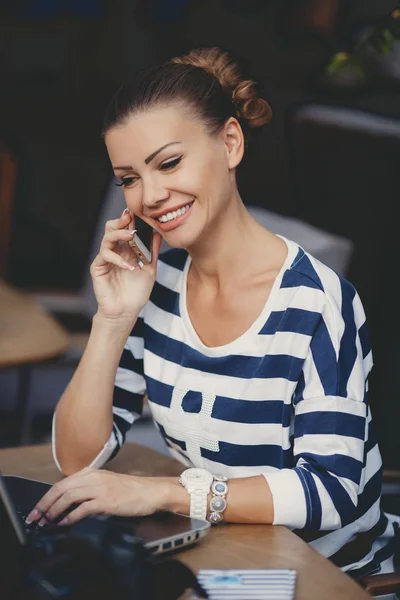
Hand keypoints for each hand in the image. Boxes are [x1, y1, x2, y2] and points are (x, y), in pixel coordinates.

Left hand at [25, 468, 171, 526]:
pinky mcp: (107, 500)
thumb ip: (88, 489)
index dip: (46, 497)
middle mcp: (93, 477)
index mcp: (92, 472)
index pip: (62, 483)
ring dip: (54, 510)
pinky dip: (70, 516)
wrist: (151, 492)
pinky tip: (64, 523)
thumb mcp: (106, 484)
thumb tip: (68, 504)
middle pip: (61, 488)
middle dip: (44, 504)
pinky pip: (83, 508)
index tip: (37, 510)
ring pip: (68, 496)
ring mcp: (100, 487)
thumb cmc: (130, 491)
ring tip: (46, 522)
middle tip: (35, 518)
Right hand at [90, 209, 161, 320]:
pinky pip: (105, 256)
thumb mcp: (150, 269)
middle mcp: (114, 251)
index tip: (140, 212)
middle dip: (120, 221)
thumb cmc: (137, 292)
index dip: (130, 220)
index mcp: (126, 249)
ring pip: (107, 238)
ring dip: (119, 234)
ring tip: (131, 235)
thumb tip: (159, 232)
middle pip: (111, 228)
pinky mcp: (98, 268)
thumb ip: (152, 251)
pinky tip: (128, 265)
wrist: (125, 312)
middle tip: (130, 218)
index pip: (125, 229)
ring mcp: (105, 259)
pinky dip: (117, 258)